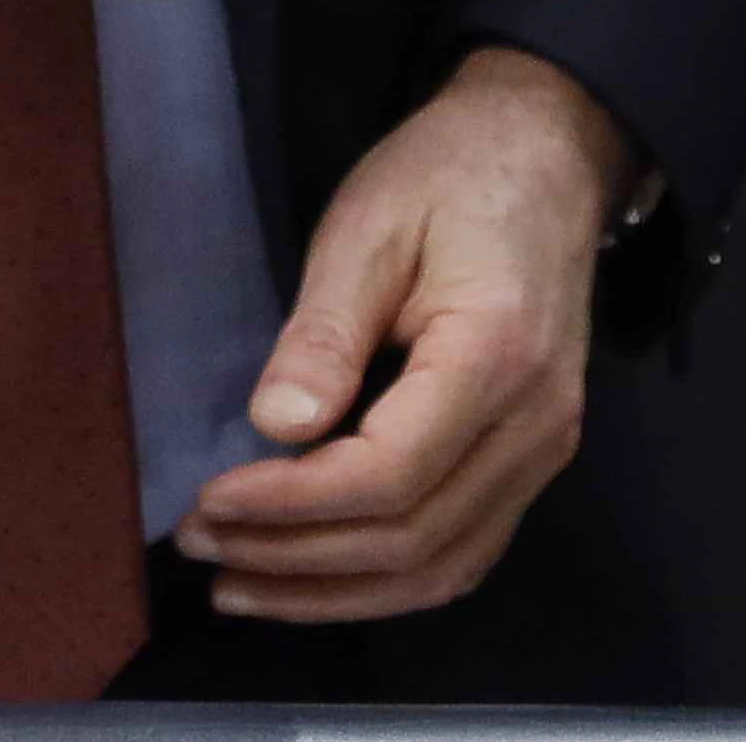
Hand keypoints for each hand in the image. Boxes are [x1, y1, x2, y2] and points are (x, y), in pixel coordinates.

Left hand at [174, 43, 632, 623]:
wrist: (545, 156)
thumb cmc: (447, 177)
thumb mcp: (366, 228)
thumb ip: (324, 332)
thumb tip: (278, 426)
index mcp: (496, 358)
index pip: (389, 475)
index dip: (291, 505)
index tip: (209, 501)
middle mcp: (535, 426)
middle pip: (412, 538)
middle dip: (295, 557)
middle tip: (200, 545)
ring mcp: (543, 451)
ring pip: (441, 567)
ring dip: (333, 591)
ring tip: (240, 583)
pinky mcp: (532, 460)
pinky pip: (464, 551)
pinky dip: (384, 581)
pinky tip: (313, 578)